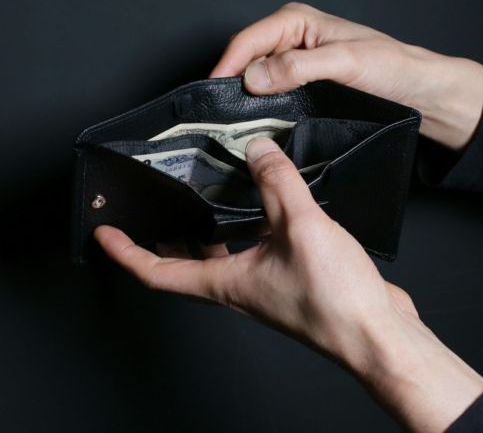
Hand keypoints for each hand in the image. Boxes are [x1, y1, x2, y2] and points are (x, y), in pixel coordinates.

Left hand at [95, 137, 482, 431]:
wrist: (376, 333)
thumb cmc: (335, 301)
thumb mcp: (300, 228)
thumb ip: (277, 183)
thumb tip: (257, 149)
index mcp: (226, 282)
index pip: (157, 271)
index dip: (126, 252)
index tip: (105, 234)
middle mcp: (239, 286)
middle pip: (185, 262)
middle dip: (165, 235)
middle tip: (154, 208)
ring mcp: (264, 282)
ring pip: (222, 252)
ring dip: (208, 227)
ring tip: (204, 193)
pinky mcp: (290, 275)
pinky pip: (256, 245)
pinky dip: (249, 223)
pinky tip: (265, 201)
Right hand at [211, 2, 482, 150]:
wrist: (413, 88)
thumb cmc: (388, 66)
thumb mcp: (343, 62)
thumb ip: (297, 67)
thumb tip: (253, 77)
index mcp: (296, 20)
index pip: (248, 41)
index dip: (227, 66)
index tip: (214, 95)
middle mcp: (290, 38)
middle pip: (247, 59)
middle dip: (232, 84)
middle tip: (222, 115)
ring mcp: (293, 62)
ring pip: (256, 78)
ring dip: (246, 98)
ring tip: (236, 122)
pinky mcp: (299, 82)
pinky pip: (271, 92)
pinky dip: (262, 105)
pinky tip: (259, 121)